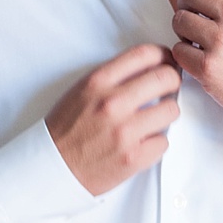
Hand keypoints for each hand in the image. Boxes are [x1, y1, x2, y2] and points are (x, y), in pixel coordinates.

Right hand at [46, 44, 180, 195]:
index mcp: (98, 82)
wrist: (50, 167)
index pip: (144, 55)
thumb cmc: (65, 130)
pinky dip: (155, 143)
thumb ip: (112, 78)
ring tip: (151, 120)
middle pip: (166, 78)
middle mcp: (112, 103)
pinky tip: (141, 143)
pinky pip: (164, 142)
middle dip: (172, 81)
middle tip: (169, 88)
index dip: (163, 55)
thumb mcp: (80, 91)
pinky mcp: (134, 157)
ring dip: (165, 114)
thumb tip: (146, 67)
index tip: (166, 61)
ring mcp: (125, 132)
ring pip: (171, 110)